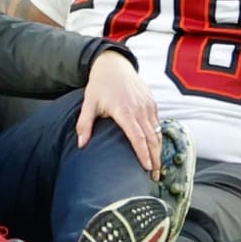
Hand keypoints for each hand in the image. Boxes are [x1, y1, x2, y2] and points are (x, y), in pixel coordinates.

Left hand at [78, 51, 160, 177]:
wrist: (114, 64)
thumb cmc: (100, 85)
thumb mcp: (88, 102)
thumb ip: (84, 124)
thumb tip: (81, 145)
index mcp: (124, 111)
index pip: (138, 137)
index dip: (143, 154)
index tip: (147, 169)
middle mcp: (140, 109)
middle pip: (152, 139)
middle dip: (155, 159)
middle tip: (155, 177)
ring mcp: (148, 105)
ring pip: (157, 132)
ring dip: (158, 151)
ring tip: (157, 167)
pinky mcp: (152, 102)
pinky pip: (158, 123)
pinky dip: (158, 138)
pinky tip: (156, 149)